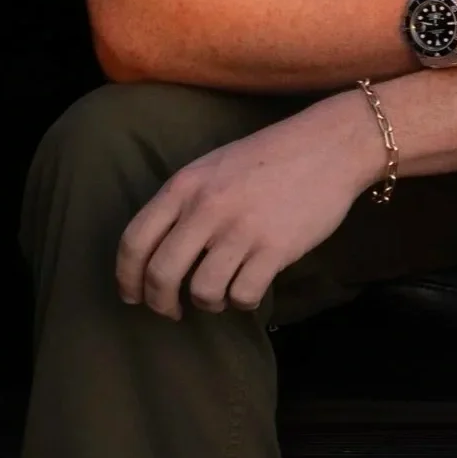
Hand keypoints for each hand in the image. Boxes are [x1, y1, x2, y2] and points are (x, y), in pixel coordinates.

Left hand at [117, 94, 386, 317]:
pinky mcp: (275, 249)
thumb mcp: (214, 166)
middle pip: (161, 275)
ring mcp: (241, 229)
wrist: (330, 146)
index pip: (134, 241)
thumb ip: (185, 201)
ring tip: (220, 294)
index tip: (133, 295)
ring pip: (202, 291)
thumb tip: (159, 251)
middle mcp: (207, 208)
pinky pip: (242, 296)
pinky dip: (241, 302)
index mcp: (185, 185)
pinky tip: (249, 289)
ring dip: (208, 303)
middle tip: (171, 311)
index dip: (126, 277)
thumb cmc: (270, 156)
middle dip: (161, 303)